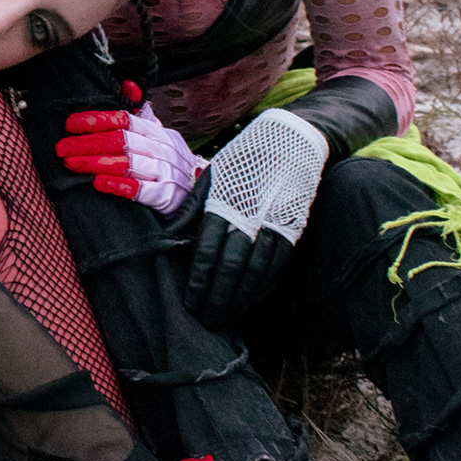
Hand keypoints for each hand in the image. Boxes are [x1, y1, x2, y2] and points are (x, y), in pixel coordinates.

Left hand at [54, 100, 203, 214]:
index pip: (125, 119)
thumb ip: (141, 114)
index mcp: (156, 131)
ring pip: (128, 162)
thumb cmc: (171, 162)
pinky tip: (100, 183)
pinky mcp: (167, 195)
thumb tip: (127, 85)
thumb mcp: (160, 135)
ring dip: (97, 162)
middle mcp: (161, 148)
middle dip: (89, 143)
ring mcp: (165, 171)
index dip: (97, 120)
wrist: (202, 191)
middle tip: (62, 147)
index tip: (71, 124)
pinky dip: (121, 185)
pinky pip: (143, 190)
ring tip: (72, 163)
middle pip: (121, 140)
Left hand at [182, 107, 328, 325]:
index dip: (198, 282)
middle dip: (216, 299)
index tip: (190, 303)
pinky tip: (251, 301)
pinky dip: (263, 288)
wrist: (292, 140)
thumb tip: (168, 236)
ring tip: (225, 318)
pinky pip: (278, 267)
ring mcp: (274, 224)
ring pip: (256, 273)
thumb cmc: (244, 159)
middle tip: (205, 321)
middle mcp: (249, 216)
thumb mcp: (212, 175)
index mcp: (224, 203)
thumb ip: (191, 208)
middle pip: (230, 268)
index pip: (207, 252)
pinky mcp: (293, 229)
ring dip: (240, 300)